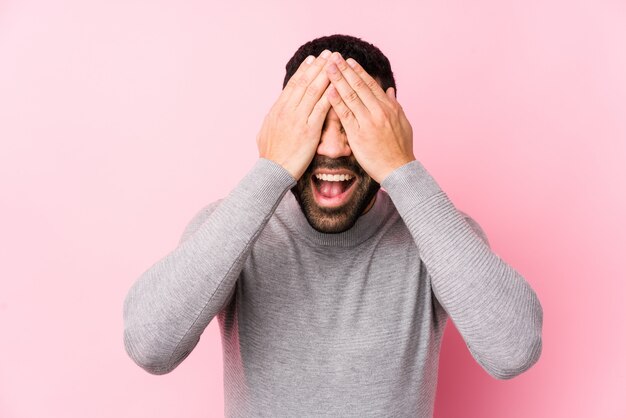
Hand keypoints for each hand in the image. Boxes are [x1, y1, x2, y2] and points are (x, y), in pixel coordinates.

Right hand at [256, 50, 332, 179]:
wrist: (272, 171)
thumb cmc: (270, 156)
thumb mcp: (265, 132)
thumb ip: (273, 119)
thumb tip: (274, 112)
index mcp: (277, 110)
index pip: (293, 85)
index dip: (304, 70)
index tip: (313, 60)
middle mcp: (287, 110)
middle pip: (304, 82)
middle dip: (318, 66)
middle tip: (329, 54)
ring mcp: (297, 119)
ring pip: (313, 91)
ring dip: (326, 75)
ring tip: (336, 63)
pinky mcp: (308, 130)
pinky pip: (321, 108)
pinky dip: (330, 95)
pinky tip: (338, 86)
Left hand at [324, 52, 414, 182]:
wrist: (398, 169)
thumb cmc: (401, 149)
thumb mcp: (403, 123)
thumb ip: (395, 105)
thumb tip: (390, 91)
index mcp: (389, 107)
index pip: (371, 85)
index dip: (358, 72)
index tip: (349, 61)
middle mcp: (379, 111)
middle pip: (359, 86)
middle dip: (345, 70)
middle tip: (334, 58)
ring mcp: (368, 122)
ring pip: (351, 97)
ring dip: (338, 80)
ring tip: (328, 68)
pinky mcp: (359, 135)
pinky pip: (345, 115)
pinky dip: (336, 102)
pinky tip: (328, 91)